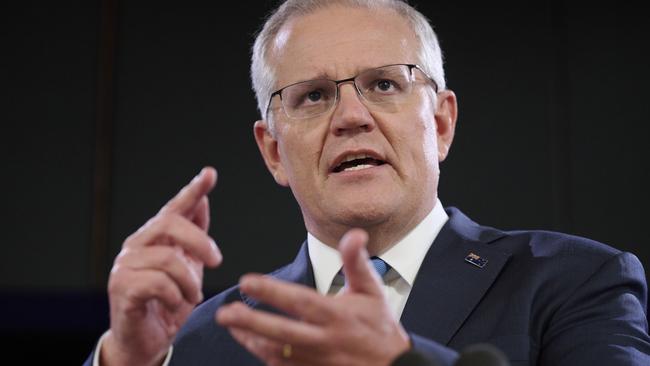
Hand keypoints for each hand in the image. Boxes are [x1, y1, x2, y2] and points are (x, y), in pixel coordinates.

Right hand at [101, 167, 222, 365]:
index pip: (174, 208)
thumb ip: (193, 235)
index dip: (193, 190)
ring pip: (167, 259)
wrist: (145, 340)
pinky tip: (173, 304)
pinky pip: (157, 283)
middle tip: (217, 261)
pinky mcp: (122, 288)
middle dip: (199, 241)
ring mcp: (125, 266)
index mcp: (154, 237)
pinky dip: (174, 296)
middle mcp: (136, 245)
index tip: (210, 174)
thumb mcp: (187, 266)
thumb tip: (202, 200)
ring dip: (189, 281)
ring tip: (191, 296)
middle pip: (170, 224)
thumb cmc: (166, 301)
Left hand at [216, 229, 410, 365]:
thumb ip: (357, 262)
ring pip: (277, 354)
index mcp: (337, 316)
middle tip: (224, 313)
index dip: (272, 292)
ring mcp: (317, 362)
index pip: (300, 302)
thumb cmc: (379, 326)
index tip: (247, 282)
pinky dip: (263, 356)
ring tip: (230, 325)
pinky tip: (248, 342)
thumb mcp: (371, 290)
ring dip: (251, 340)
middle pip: (282, 333)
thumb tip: (354, 233)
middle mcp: (325, 341)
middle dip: (251, 323)